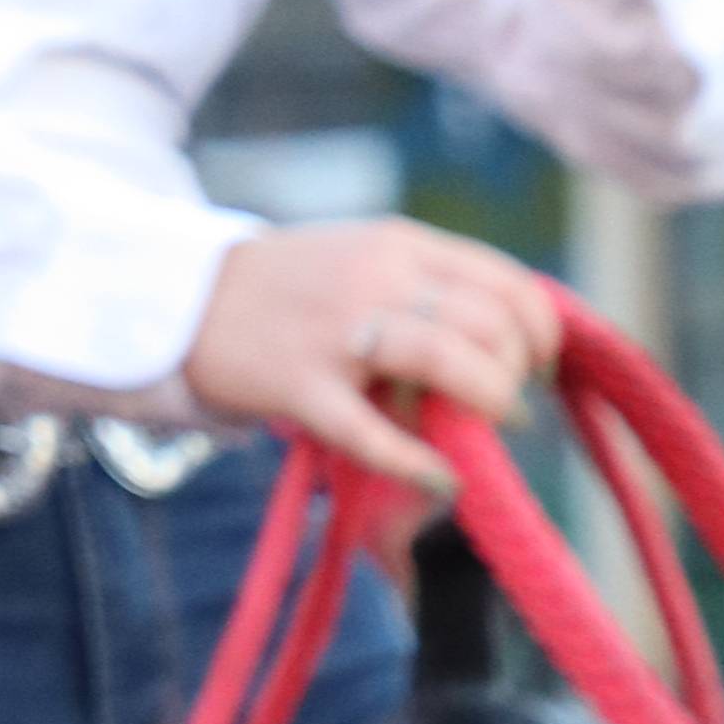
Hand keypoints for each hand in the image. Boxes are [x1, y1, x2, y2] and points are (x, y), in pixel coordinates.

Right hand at [181, 213, 559, 491]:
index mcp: (401, 244)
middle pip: (492, 328)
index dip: (540, 335)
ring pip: (452, 364)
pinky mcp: (300, 386)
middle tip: (500, 406)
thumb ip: (431, 287)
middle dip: (515, 377)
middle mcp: (378, 278)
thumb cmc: (290, 289)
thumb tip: (514, 343)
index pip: (509, 284)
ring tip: (478, 431)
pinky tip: (441, 478)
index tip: (537, 367)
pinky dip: (421, 464)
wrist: (182, 299)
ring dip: (487, 406)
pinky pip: (376, 434)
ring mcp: (338, 332)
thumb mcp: (364, 258)